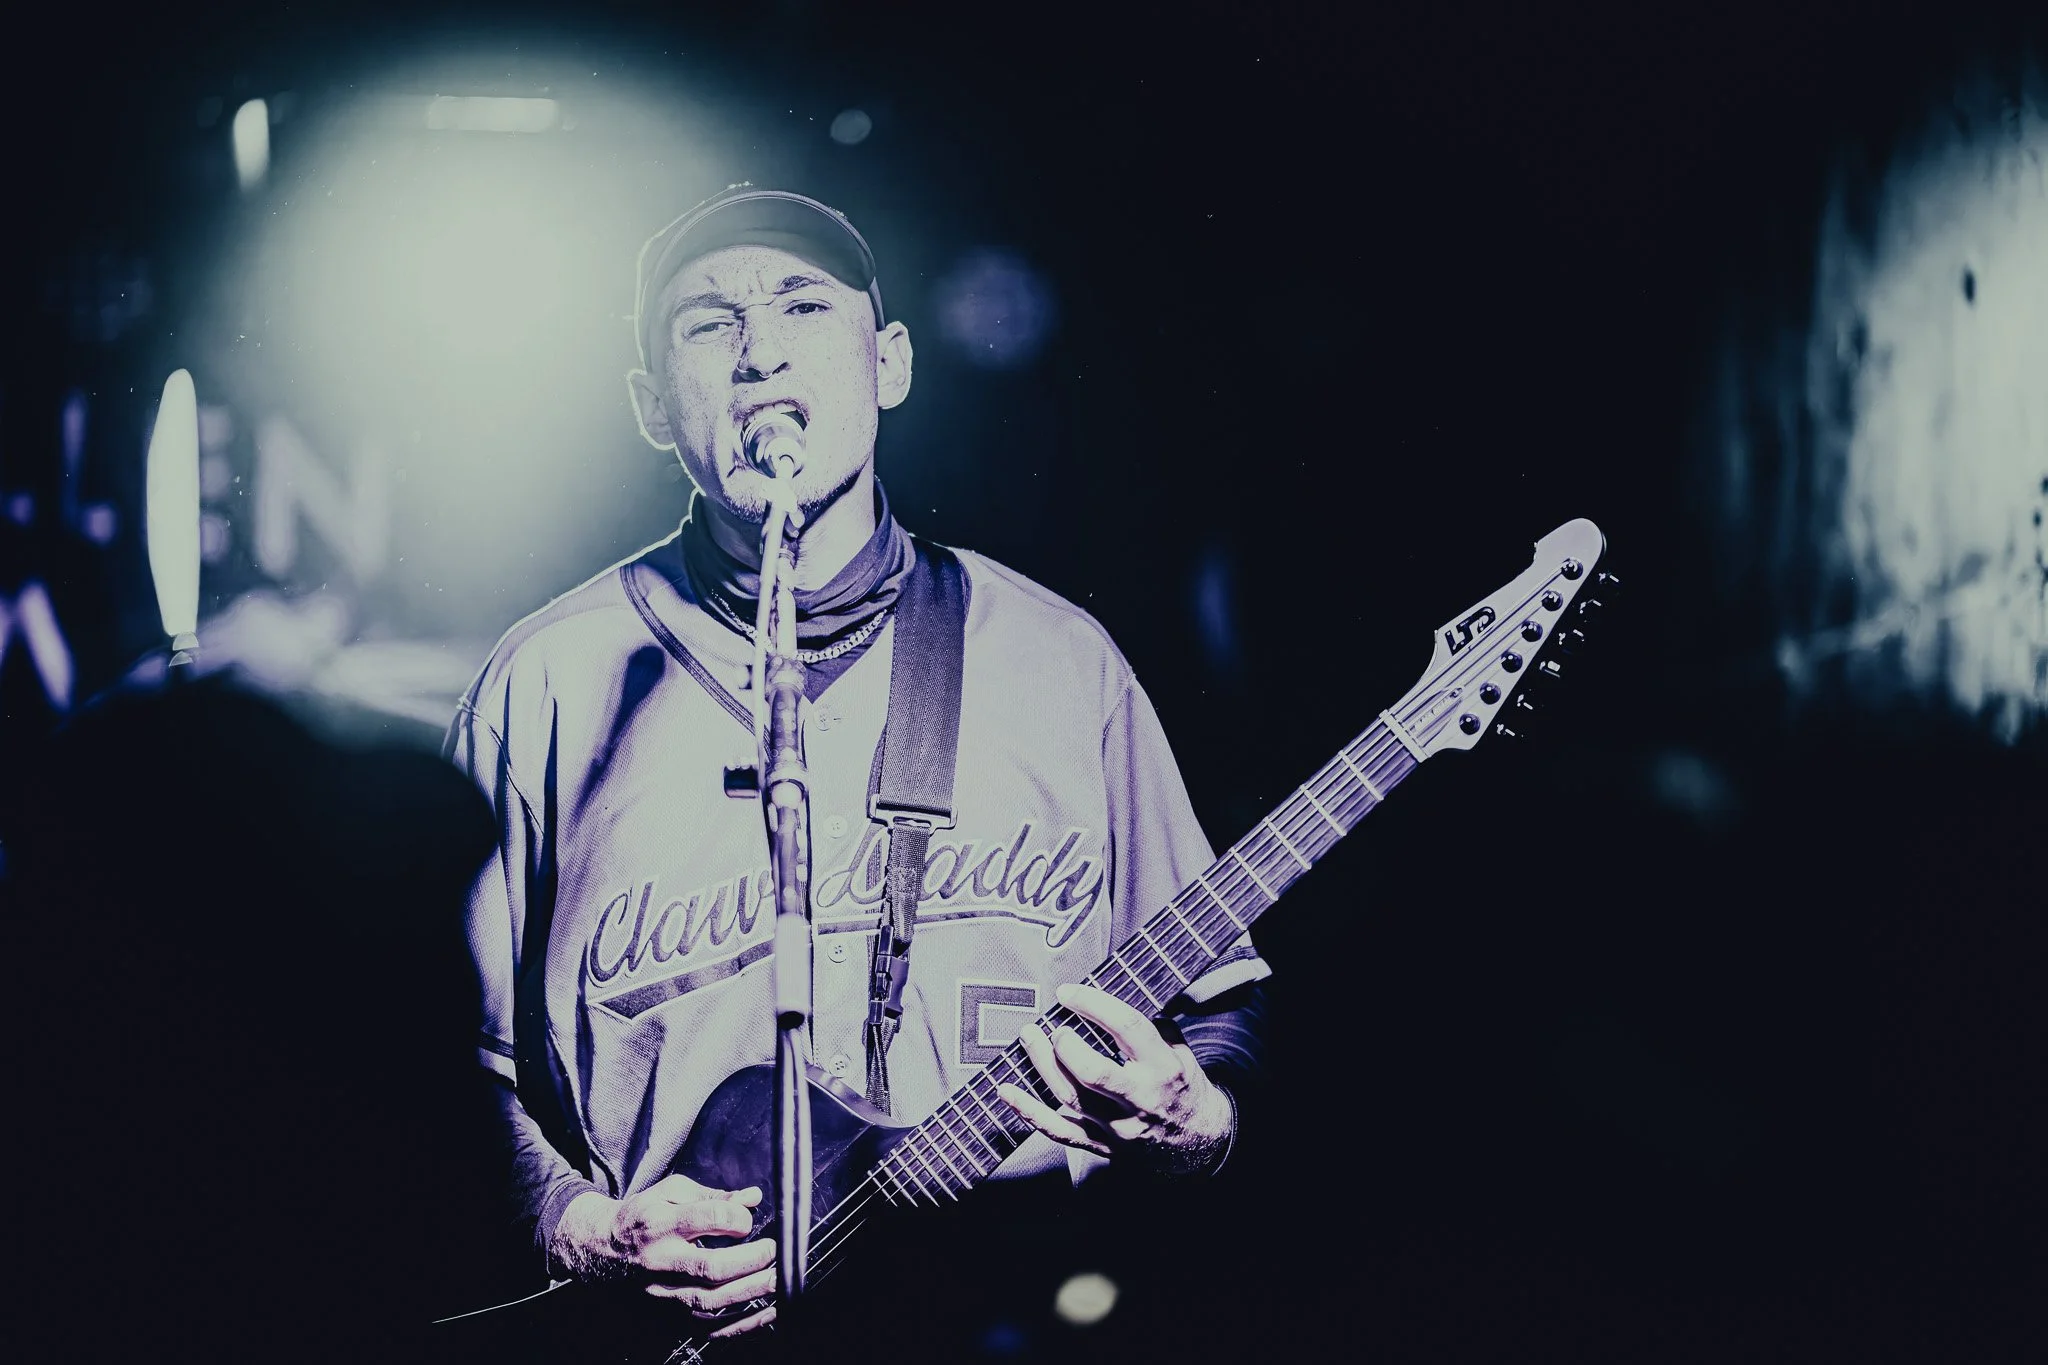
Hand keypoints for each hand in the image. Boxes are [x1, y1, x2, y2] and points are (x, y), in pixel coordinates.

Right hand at [550, 1176, 777, 1337]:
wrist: (602, 1251)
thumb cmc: (642, 1217)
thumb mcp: (671, 1193)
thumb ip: (714, 1195)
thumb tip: (753, 1198)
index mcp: (660, 1223)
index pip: (705, 1219)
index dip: (736, 1218)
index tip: (748, 1219)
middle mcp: (660, 1261)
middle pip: (710, 1267)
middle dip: (750, 1260)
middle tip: (773, 1251)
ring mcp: (662, 1293)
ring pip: (711, 1302)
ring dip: (751, 1293)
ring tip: (776, 1281)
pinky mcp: (666, 1315)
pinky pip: (708, 1327)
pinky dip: (741, 1324)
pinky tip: (765, 1312)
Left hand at [997, 983, 1234, 1175]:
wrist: (1198, 1141)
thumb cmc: (1184, 1089)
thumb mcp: (1182, 1052)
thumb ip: (1152, 1026)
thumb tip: (1112, 1001)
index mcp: (1162, 1067)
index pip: (1127, 1028)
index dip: (1094, 1005)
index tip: (1069, 993)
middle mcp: (1139, 1099)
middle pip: (1094, 1072)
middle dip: (1067, 1046)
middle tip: (1055, 1027)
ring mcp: (1117, 1126)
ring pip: (1071, 1097)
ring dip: (1043, 1065)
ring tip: (1029, 1037)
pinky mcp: (1101, 1144)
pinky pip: (1059, 1130)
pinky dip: (1029, 1112)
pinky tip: (1008, 1091)